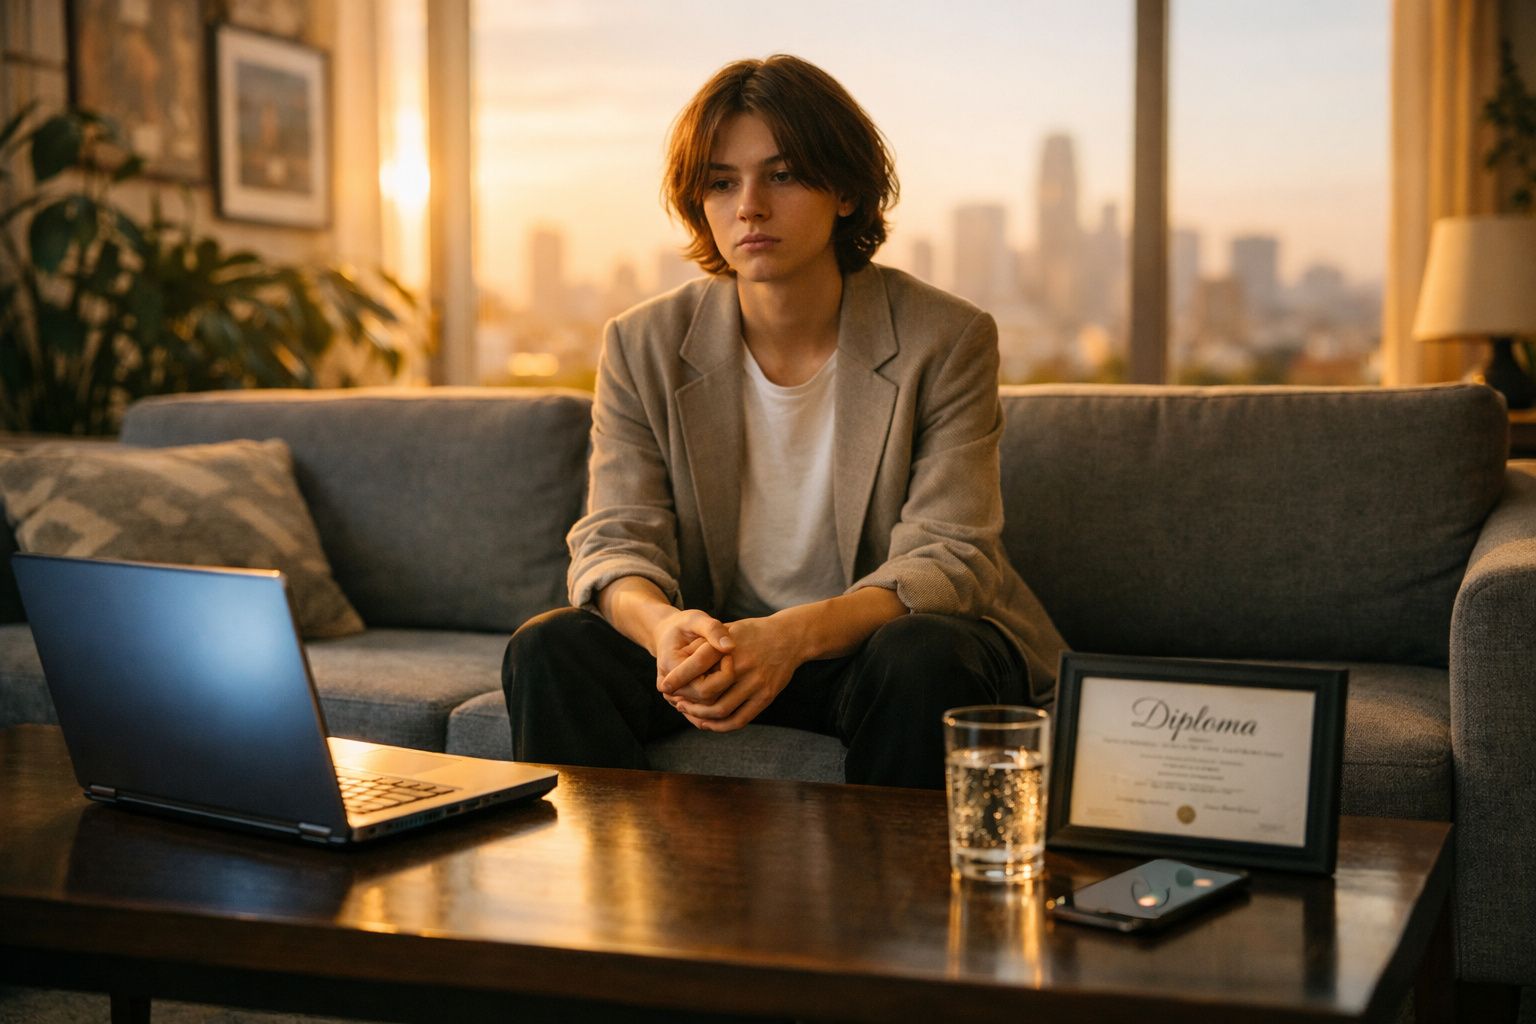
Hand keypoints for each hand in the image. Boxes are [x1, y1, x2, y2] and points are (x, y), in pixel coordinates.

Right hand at [653, 608, 733, 697]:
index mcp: (669, 667)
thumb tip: (731, 647)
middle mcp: (669, 688)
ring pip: (710, 705)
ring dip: (722, 686)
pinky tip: (726, 678)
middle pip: (708, 697)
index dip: (724, 666)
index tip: (730, 649)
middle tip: (728, 657)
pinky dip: (720, 696)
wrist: (669, 636)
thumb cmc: (684, 626)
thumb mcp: (696, 619)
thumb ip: (713, 629)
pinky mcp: (684, 703)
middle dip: (723, 678)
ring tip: (722, 664)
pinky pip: (707, 708)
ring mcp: (675, 698)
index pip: (704, 682)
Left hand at [668, 614, 804, 731]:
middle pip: (706, 693)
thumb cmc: (753, 633)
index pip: (695, 667)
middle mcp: (741, 665)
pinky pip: (740, 719)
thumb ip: (706, 644)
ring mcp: (756, 682)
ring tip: (690, 714)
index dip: (678, 680)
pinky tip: (709, 724)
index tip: (664, 687)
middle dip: (687, 702)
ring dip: (701, 717)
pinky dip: (721, 726)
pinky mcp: (766, 695)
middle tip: (677, 703)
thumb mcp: (729, 630)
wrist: (790, 636)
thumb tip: (678, 660)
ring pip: (721, 710)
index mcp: (727, 646)